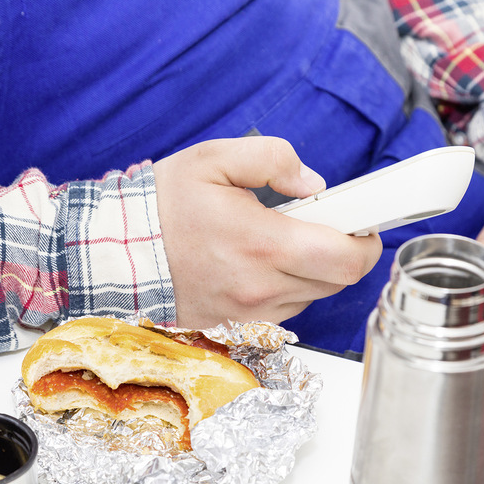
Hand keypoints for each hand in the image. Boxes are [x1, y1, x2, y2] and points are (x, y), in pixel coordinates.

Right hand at [153, 137, 382, 326]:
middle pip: (337, 280)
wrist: (116, 256)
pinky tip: (263, 263)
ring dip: (314, 269)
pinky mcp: (237, 323)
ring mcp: (250, 311)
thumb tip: (313, 184)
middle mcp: (262, 287)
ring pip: (313, 296)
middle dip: (342, 250)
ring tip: (283, 240)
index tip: (363, 222)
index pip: (347, 259)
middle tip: (323, 223)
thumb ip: (273, 160)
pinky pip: (285, 308)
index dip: (368, 242)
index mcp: (263, 244)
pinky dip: (289, 286)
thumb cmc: (163, 208)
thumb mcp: (213, 160)